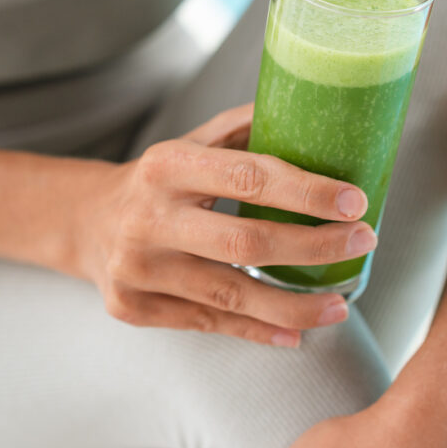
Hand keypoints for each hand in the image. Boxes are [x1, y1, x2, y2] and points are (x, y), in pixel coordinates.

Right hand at [78, 103, 377, 346]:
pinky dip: (257, 331)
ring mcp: (138, 269)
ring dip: (295, 304)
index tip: (354, 202)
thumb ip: (242, 131)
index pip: (249, 177)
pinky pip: (209, 324)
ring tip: (340, 304)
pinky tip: (295, 332)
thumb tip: (313, 115)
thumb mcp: (189, 144)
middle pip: (247, 242)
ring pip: (232, 296)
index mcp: (167, 165)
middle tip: (362, 243)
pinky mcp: (134, 308)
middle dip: (315, 247)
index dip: (308, 192)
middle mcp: (148, 218)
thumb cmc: (156, 181)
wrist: (83, 223)